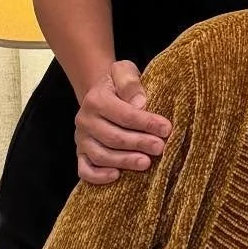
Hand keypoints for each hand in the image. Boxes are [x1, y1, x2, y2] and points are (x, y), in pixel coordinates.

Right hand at [75, 60, 170, 184]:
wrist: (98, 93)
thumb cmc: (117, 84)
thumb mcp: (123, 72)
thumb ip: (130, 83)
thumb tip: (141, 103)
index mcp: (96, 99)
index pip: (124, 114)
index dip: (146, 122)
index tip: (166, 129)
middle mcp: (84, 120)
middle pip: (113, 137)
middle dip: (139, 143)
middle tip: (160, 148)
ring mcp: (81, 139)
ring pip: (101, 155)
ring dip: (124, 161)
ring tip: (146, 163)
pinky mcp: (80, 153)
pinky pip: (84, 169)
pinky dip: (98, 175)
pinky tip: (116, 176)